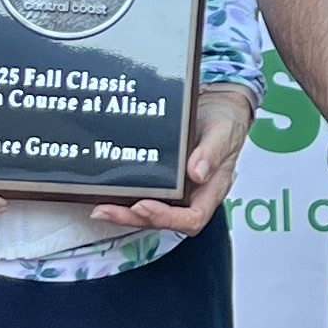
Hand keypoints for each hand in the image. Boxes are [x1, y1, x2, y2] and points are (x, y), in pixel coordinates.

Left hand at [91, 84, 250, 235]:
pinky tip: (106, 195)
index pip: (192, 217)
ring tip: (101, 208)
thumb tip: (197, 173)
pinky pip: (144, 194)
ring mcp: (177, 190)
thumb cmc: (226, 122)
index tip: (144, 205)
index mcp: (211, 190)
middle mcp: (193, 195)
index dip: (166, 217)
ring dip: (124, 214)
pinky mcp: (163, 180)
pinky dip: (124, 198)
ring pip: (150, 212)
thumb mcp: (223, 132)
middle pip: (164, 220)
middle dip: (134, 218)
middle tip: (108, 210)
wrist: (219, 107)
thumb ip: (212, 152)